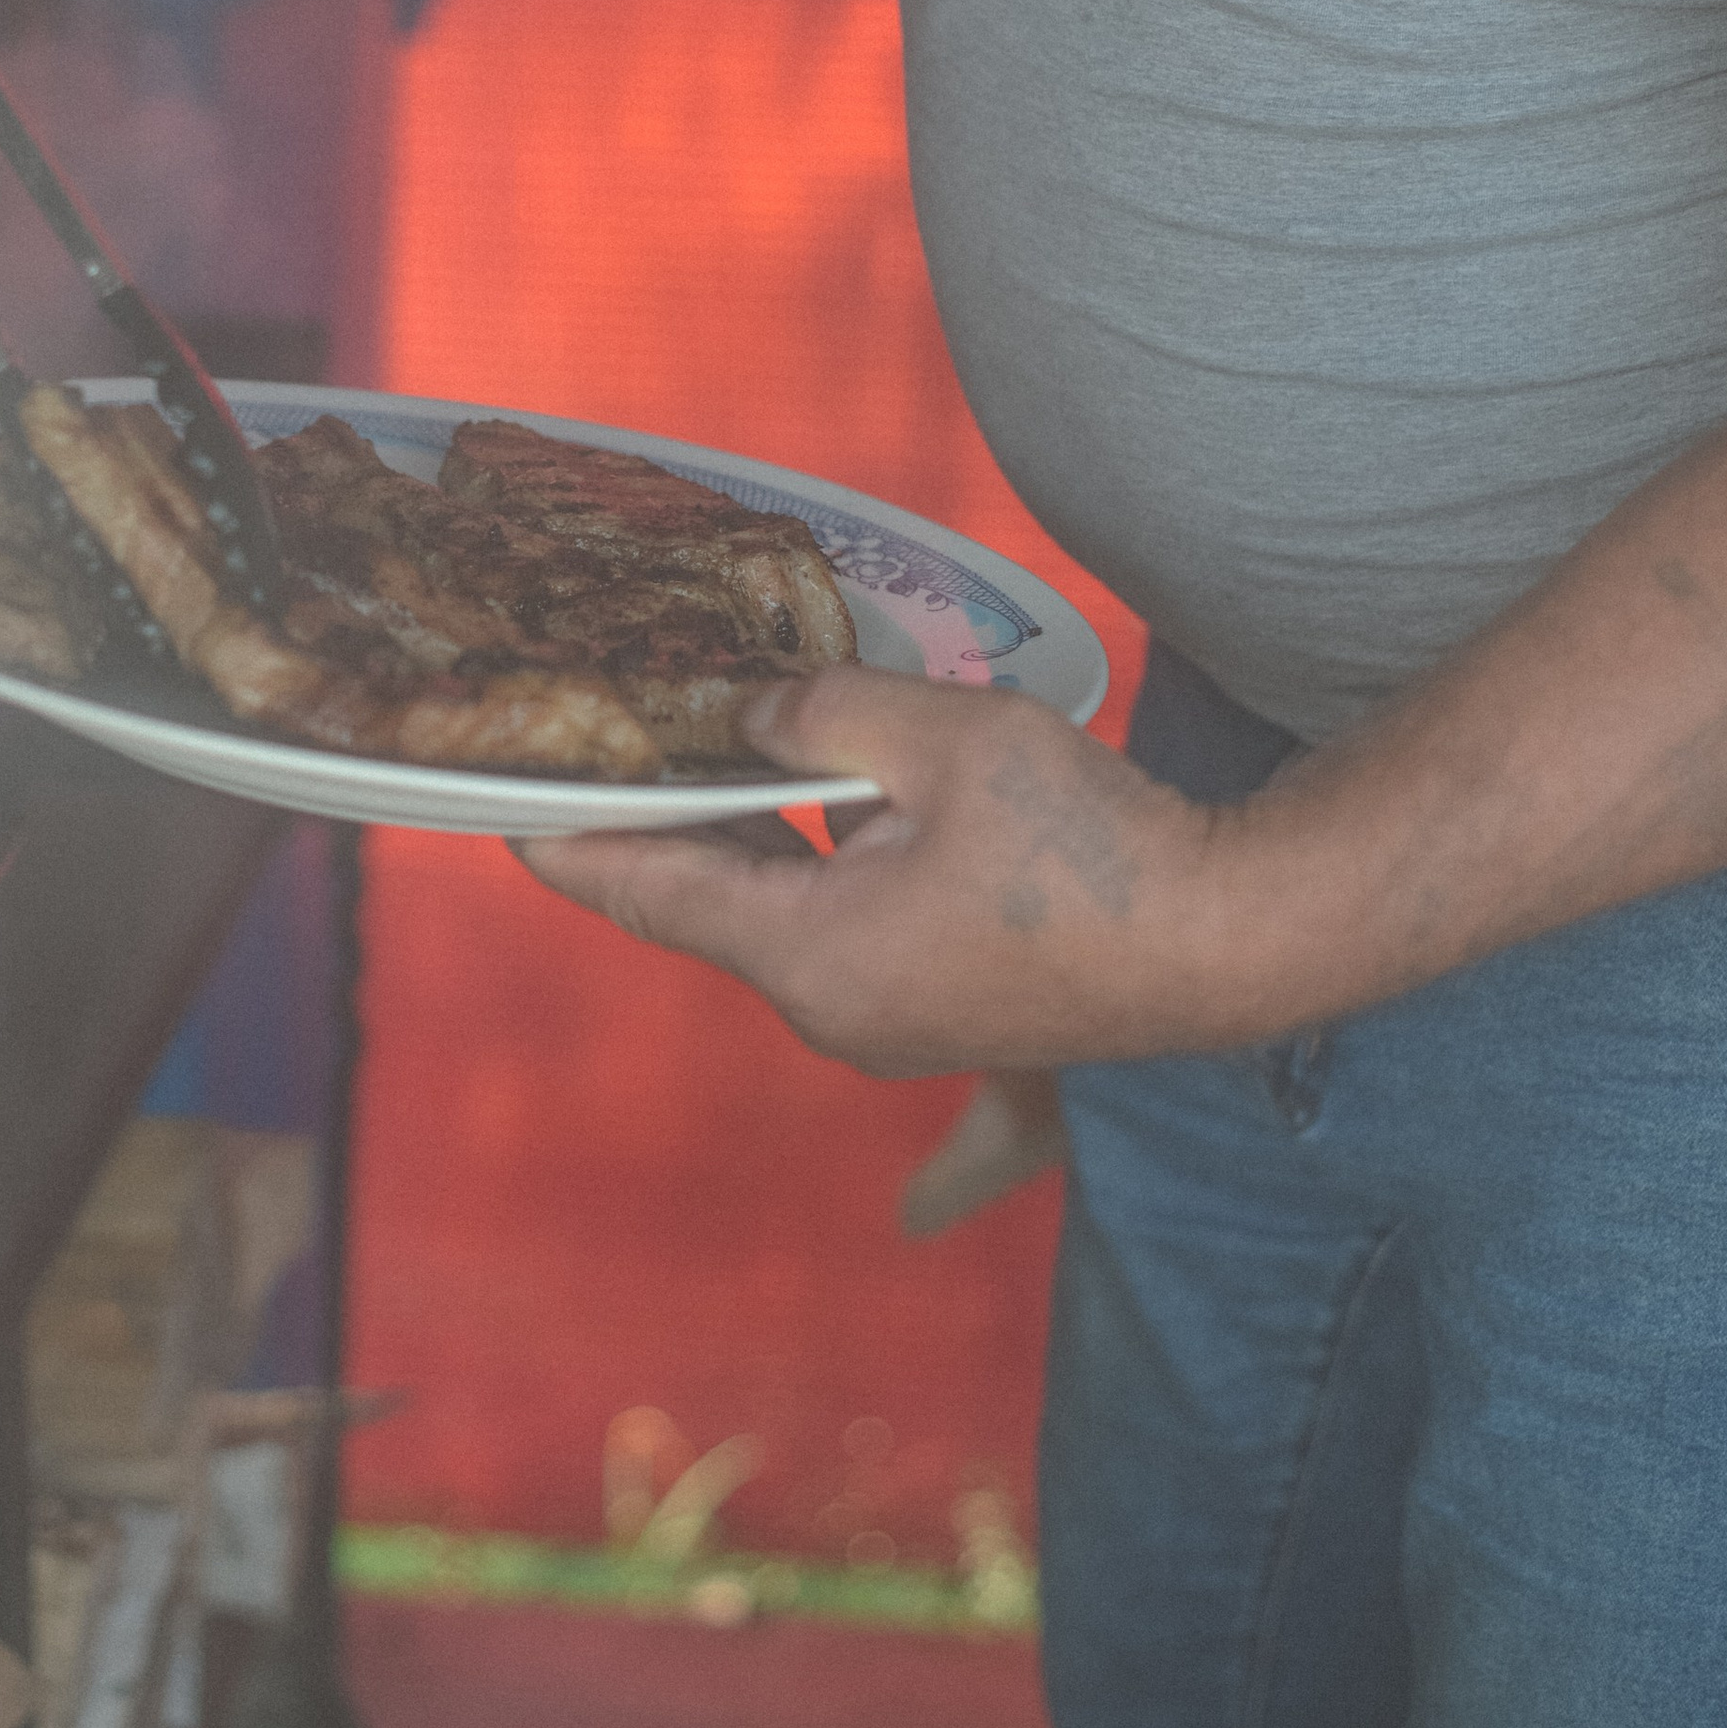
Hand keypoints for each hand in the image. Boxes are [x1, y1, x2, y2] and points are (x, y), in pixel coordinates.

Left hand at [518, 666, 1246, 1076]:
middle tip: (599, 735)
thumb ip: (823, 710)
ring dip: (735, 832)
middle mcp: (827, 1007)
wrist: (1227, 942)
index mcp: (807, 955)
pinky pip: (833, 928)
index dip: (566, 838)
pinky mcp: (935, 1007)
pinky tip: (805, 794)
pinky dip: (801, 861)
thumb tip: (750, 709)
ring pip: (772, 912)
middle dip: (653, 815)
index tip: (499, 806)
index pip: (646, 889)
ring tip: (694, 740)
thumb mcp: (941, 739)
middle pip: (703, 901)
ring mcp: (883, 1019)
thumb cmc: (1089, 847)